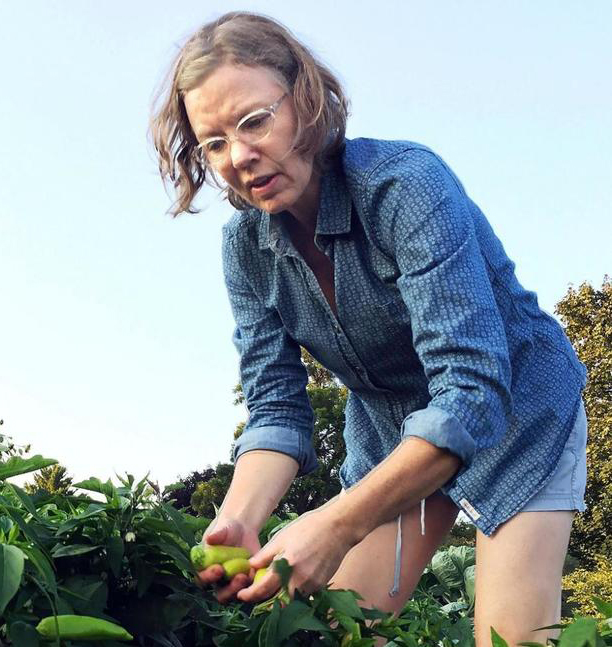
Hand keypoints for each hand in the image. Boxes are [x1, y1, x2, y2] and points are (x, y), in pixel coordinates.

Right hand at [194, 518, 260, 603]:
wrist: (242, 529)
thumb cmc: (226, 529)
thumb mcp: (221, 529)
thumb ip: (216, 535)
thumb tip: (210, 538)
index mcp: (205, 569)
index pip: (202, 578)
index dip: (209, 577)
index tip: (219, 568)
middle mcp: (218, 581)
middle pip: (220, 594)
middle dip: (228, 590)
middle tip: (238, 577)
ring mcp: (232, 583)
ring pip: (235, 596)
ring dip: (241, 590)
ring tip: (247, 576)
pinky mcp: (247, 582)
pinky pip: (250, 590)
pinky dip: (254, 587)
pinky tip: (258, 576)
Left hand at [237, 503, 353, 602]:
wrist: (338, 528)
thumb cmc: (309, 528)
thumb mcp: (283, 537)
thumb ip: (266, 555)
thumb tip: (251, 566)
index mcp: (286, 566)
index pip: (263, 589)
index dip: (250, 595)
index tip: (241, 595)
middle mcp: (299, 580)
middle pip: (276, 601)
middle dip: (264, 600)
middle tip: (257, 592)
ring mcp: (311, 585)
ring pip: (290, 600)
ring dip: (280, 597)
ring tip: (274, 586)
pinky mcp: (321, 586)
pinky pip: (303, 594)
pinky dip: (294, 591)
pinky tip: (292, 580)